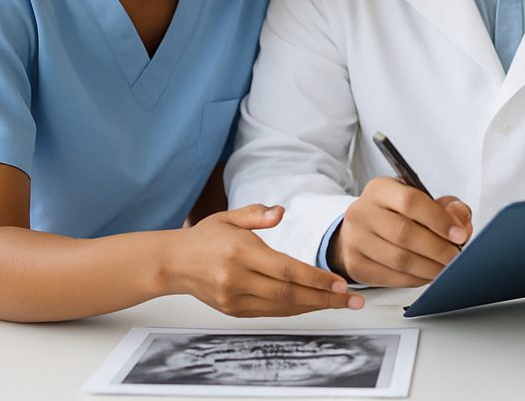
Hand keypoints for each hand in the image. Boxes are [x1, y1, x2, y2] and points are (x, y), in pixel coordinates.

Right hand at [172, 204, 363, 316]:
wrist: (173, 263)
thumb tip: (281, 211)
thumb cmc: (205, 237)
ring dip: (314, 306)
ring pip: (282, 307)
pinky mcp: (233, 311)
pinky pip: (270, 312)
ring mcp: (234, 298)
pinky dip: (294, 309)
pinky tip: (312, 304)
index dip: (316, 279)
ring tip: (339, 304)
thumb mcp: (230, 216)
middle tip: (352, 300)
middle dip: (325, 298)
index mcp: (240, 253)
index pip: (286, 270)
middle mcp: (237, 279)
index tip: (340, 283)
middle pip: (289, 293)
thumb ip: (257, 214)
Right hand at [331, 176, 471, 286]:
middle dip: (438, 248)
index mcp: (380, 190)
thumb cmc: (395, 213)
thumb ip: (447, 207)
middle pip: (404, 233)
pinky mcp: (356, 265)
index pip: (410, 202)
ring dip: (430, 267)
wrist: (361, 230)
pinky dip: (416, 279)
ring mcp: (355, 240)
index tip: (459, 234)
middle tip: (456, 256)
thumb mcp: (421, 199)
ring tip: (446, 267)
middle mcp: (362, 212)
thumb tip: (460, 221)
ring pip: (399, 259)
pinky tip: (428, 274)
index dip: (439, 220)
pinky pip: (391, 277)